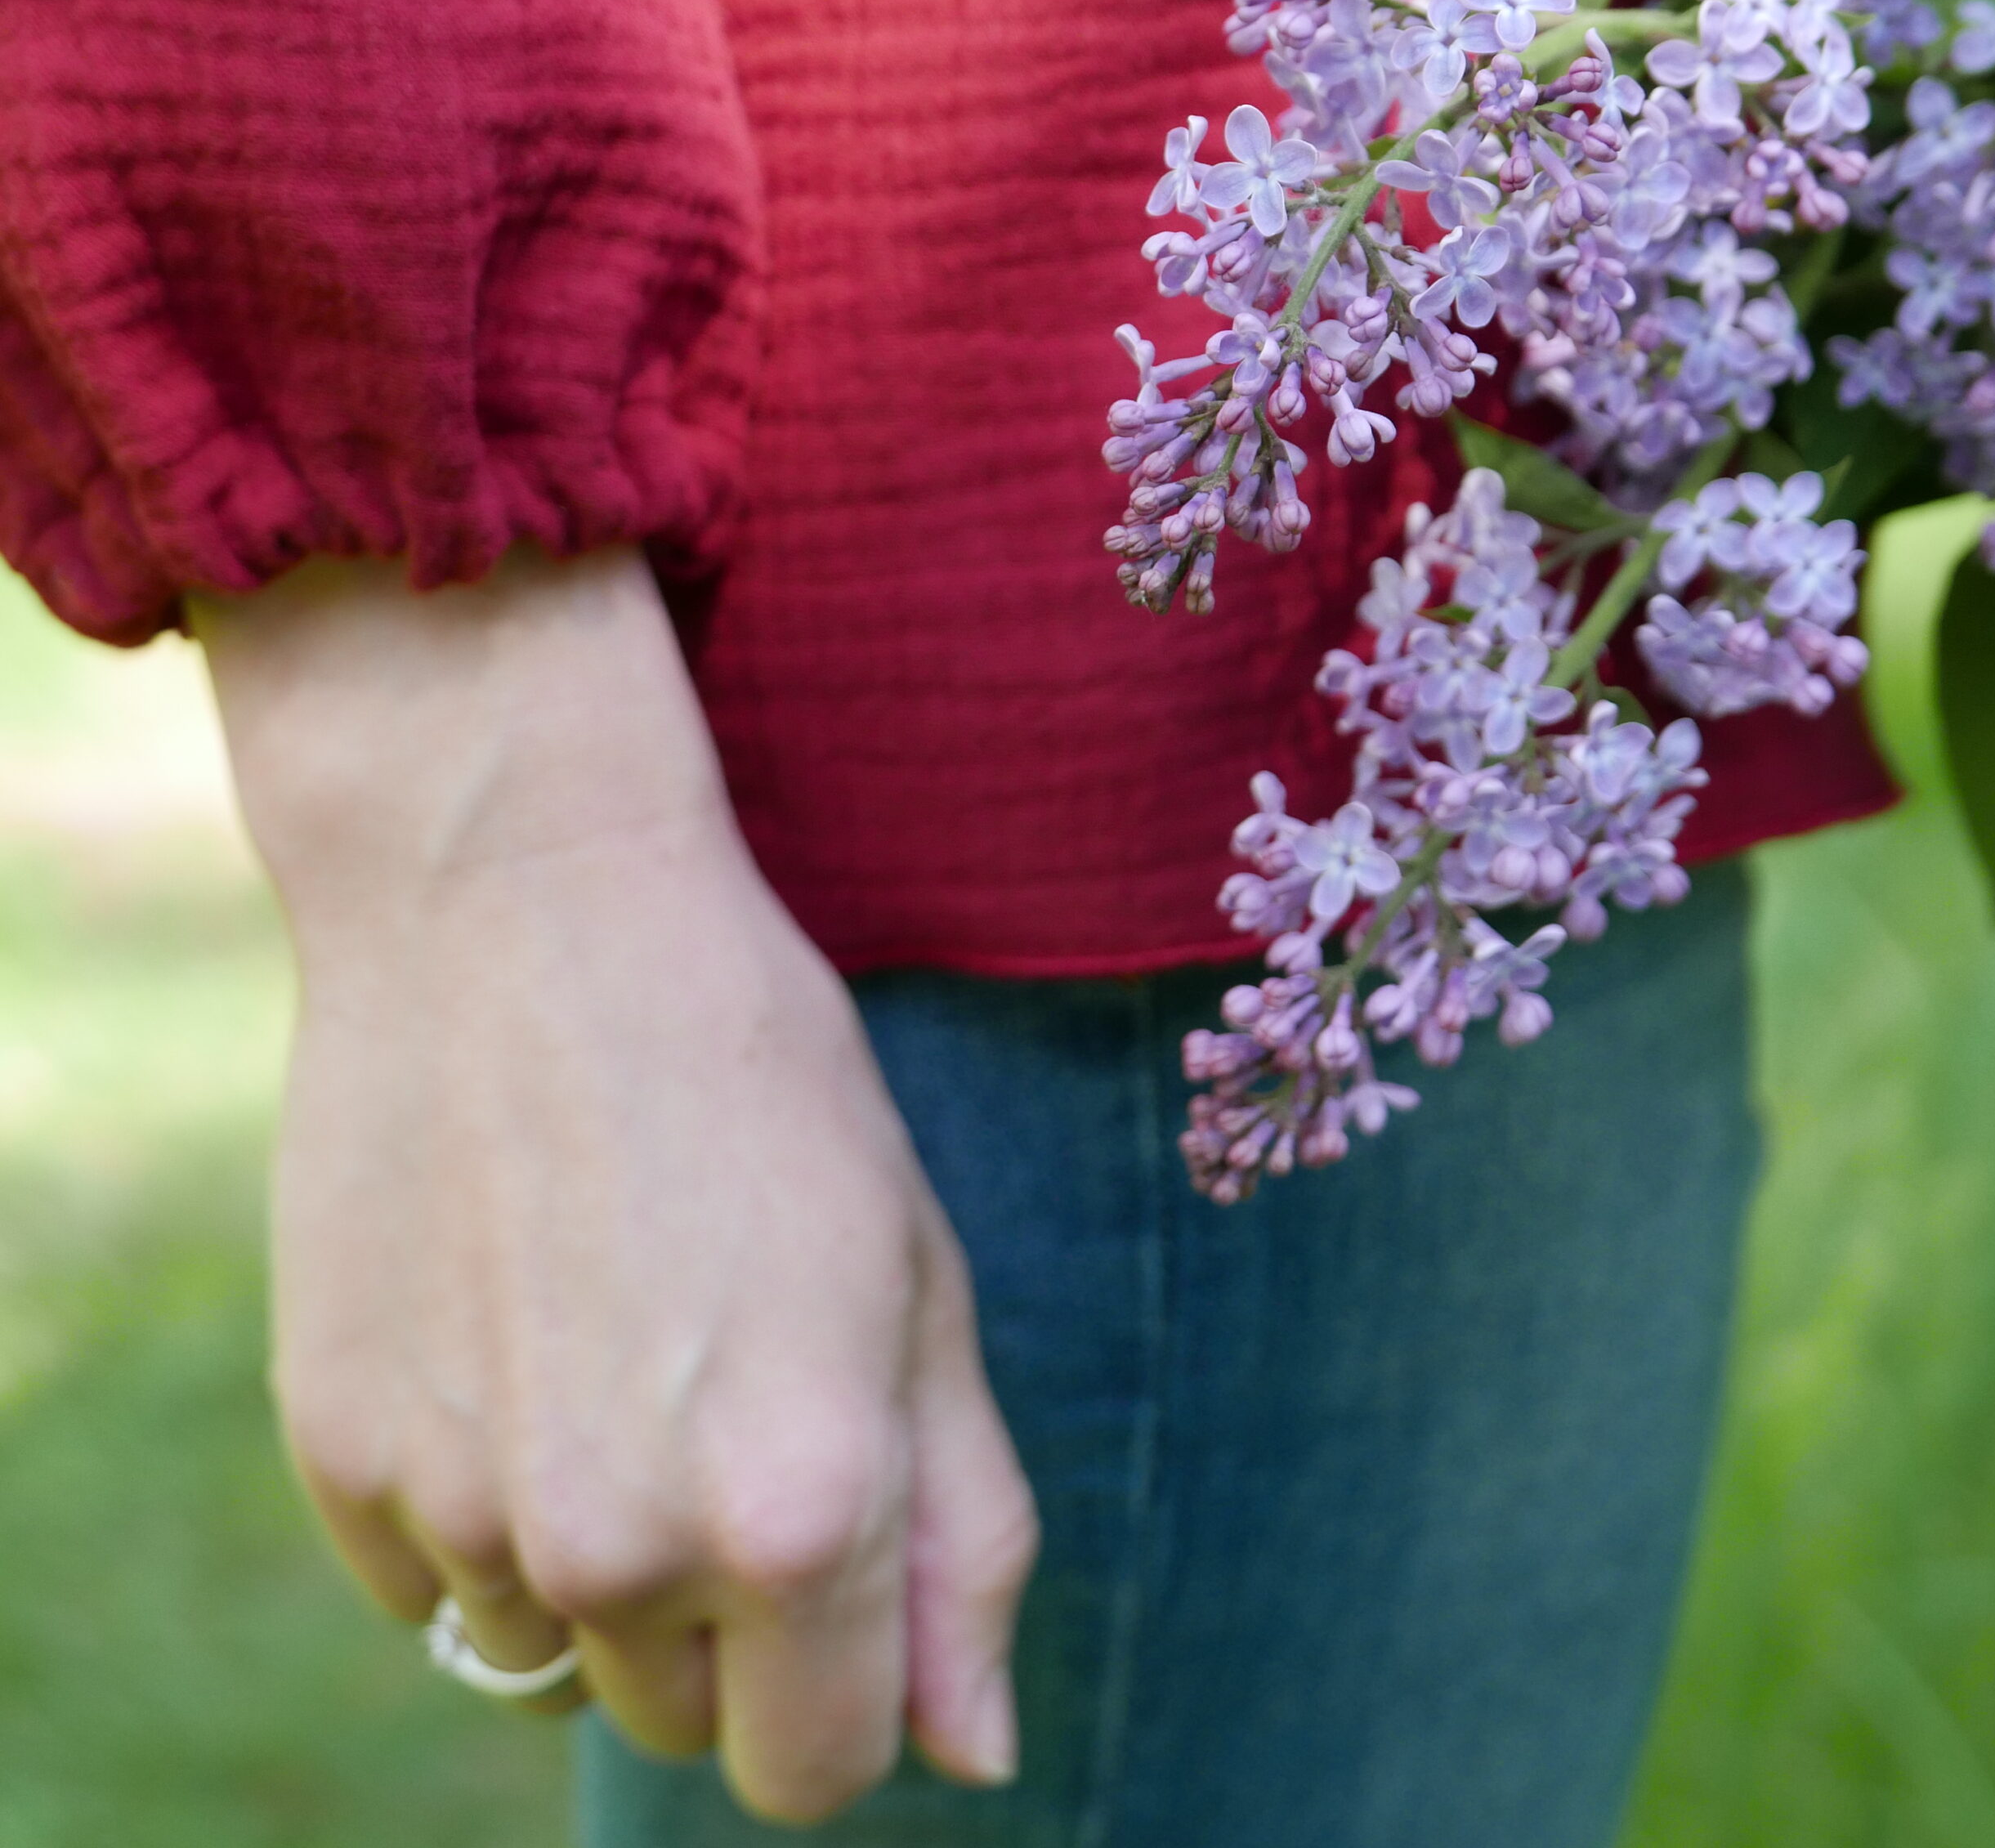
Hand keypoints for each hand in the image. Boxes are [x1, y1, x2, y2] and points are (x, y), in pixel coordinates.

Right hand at [194, 548, 1036, 1820]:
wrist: (524, 907)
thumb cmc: (764, 1078)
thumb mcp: (918, 1282)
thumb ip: (965, 1537)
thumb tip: (979, 1754)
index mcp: (801, 1516)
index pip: (822, 1769)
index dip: (847, 1686)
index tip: (840, 1566)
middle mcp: (620, 1552)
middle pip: (685, 1722)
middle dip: (727, 1614)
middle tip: (726, 1398)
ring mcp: (460, 1511)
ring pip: (552, 1653)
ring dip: (596, 1555)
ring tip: (614, 1342)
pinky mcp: (343, 1456)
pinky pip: (430, 1576)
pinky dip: (480, 1496)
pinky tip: (512, 1324)